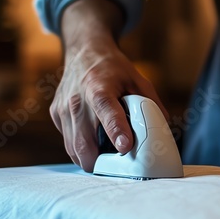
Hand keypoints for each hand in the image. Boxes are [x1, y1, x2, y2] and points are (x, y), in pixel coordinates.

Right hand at [49, 0, 167, 169]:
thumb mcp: (138, 80)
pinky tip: (93, 143)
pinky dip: (80, 149)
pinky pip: (68, 142)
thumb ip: (151, 106)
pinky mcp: (56, 115)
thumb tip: (163, 132)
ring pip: (73, 149)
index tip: (124, 147)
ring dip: (89, 159)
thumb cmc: (113, 68)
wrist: (84, 51)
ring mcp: (63, 109)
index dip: (116, 131)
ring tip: (105, 159)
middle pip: (84, 142)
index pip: (107, 113)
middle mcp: (77, 100)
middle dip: (100, 161)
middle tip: (116, 167)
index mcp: (99, 88)